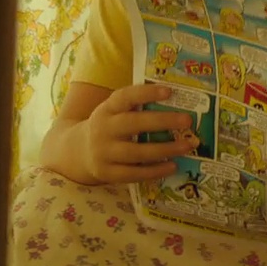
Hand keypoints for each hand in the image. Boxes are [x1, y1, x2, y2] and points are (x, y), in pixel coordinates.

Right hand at [73, 84, 199, 184]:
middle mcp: (103, 129)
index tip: (169, 91)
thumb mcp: (114, 112)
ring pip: (137, 152)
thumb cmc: (109, 127)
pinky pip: (134, 174)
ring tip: (188, 145)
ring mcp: (103, 152)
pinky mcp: (107, 173)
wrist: (78, 151)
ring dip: (165, 149)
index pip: (125, 97)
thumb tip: (178, 101)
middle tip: (187, 120)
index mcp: (107, 108)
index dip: (146, 93)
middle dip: (162, 121)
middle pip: (133, 124)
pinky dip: (155, 171)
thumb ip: (137, 107)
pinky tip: (173, 166)